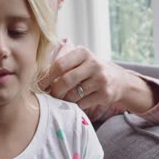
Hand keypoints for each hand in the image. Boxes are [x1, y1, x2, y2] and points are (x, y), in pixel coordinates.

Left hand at [40, 47, 158, 120]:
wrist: (119, 80)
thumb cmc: (92, 70)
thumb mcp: (81, 60)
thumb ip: (64, 63)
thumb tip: (40, 76)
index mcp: (84, 53)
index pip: (60, 64)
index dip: (47, 77)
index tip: (40, 85)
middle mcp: (94, 64)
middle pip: (66, 80)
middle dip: (55, 90)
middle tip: (51, 95)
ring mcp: (101, 80)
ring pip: (74, 94)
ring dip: (64, 99)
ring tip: (63, 98)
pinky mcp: (105, 94)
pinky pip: (82, 103)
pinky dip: (75, 105)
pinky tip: (75, 102)